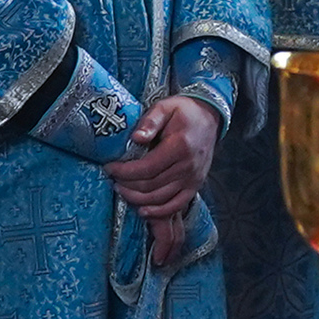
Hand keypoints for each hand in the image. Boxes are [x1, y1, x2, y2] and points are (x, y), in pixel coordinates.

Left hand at [101, 91, 219, 221]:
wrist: (208, 117)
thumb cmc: (184, 112)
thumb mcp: (165, 107)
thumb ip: (150, 122)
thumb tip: (136, 138)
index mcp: (180, 146)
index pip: (147, 168)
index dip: (125, 171)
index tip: (110, 167)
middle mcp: (188, 166)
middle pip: (151, 185)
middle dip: (127, 185)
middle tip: (113, 178)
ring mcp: (193, 179)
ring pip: (160, 198)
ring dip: (137, 198)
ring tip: (122, 190)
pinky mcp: (195, 186)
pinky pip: (176, 205)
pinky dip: (158, 211)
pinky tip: (143, 210)